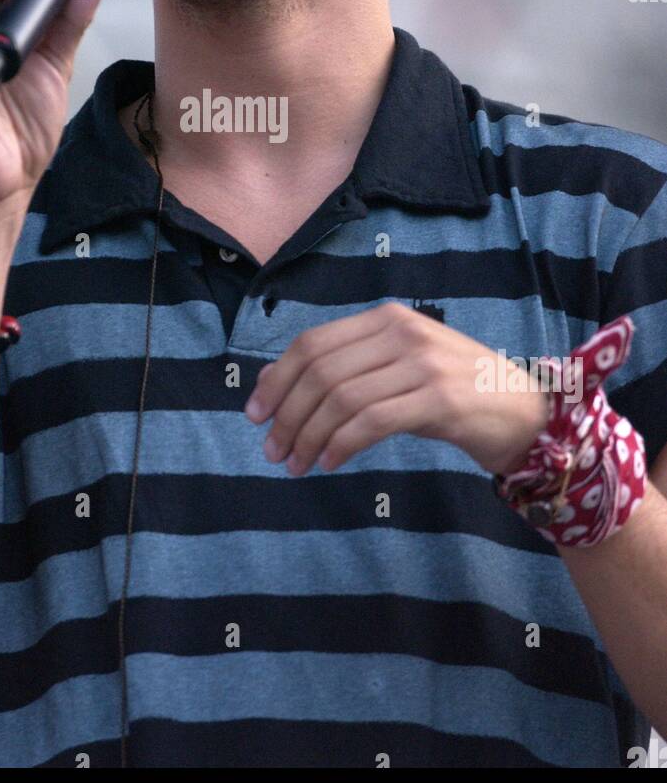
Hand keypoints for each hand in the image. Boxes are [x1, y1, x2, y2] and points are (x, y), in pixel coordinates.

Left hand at [244, 301, 549, 477]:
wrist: (527, 412)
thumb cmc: (456, 393)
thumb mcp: (400, 367)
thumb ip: (352, 369)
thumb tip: (279, 389)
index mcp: (387, 318)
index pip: (313, 343)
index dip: (277, 379)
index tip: (256, 413)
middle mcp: (402, 332)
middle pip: (321, 371)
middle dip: (287, 414)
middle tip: (272, 450)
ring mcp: (423, 363)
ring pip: (341, 398)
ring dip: (308, 436)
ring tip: (295, 464)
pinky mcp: (439, 399)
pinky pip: (372, 422)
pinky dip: (341, 444)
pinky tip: (329, 462)